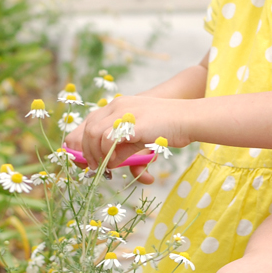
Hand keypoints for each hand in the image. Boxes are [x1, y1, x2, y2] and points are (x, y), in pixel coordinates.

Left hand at [65, 96, 194, 177]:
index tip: (84, 158)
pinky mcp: (132, 124)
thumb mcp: (141, 136)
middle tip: (93, 167)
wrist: (190, 117)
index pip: (90, 121)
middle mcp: (118, 106)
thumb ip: (125, 149)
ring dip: (96, 154)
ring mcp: (125, 113)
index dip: (82, 141)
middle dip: (86, 151)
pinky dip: (108, 154)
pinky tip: (116, 163)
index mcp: (119, 105)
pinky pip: (109, 139)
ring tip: (104, 167)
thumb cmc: (169, 127)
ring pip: (94, 134)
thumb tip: (112, 165)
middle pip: (88, 128)